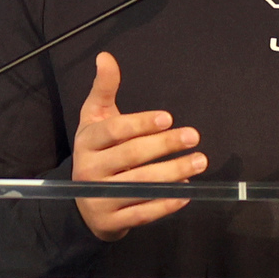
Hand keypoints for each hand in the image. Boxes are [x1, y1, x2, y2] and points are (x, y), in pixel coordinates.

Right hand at [71, 53, 204, 239]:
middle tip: (193, 137)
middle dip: (164, 146)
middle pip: (130, 156)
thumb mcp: (94, 119)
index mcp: (86, 141)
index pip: (114, 131)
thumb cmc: (96, 152)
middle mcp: (89, 170)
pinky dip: (165, 204)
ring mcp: (98, 198)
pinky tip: (186, 192)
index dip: (141, 123)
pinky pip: (141, 213)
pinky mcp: (111, 221)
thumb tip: (105, 56)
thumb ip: (104, 89)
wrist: (80, 203)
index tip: (168, 118)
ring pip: (139, 185)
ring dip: (172, 174)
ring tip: (198, 162)